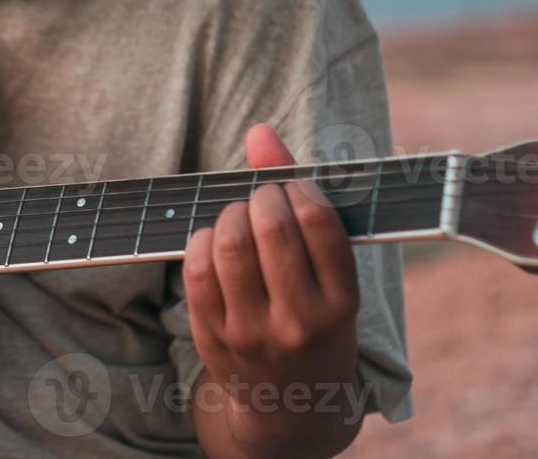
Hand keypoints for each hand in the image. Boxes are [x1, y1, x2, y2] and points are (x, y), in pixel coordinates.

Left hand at [182, 124, 361, 456]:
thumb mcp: (330, 277)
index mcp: (341, 304)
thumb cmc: (315, 321)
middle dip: (260, 197)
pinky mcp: (213, 336)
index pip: (319, 225)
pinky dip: (201, 240)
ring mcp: (253, 332)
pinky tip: (213, 240)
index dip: (298, 188)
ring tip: (238, 217)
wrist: (289, 407)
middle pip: (270, 229)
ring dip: (229, 215)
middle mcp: (299, 321)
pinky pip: (197, 270)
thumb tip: (259, 130)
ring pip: (229, 246)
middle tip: (261, 198)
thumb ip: (300, 201)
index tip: (290, 187)